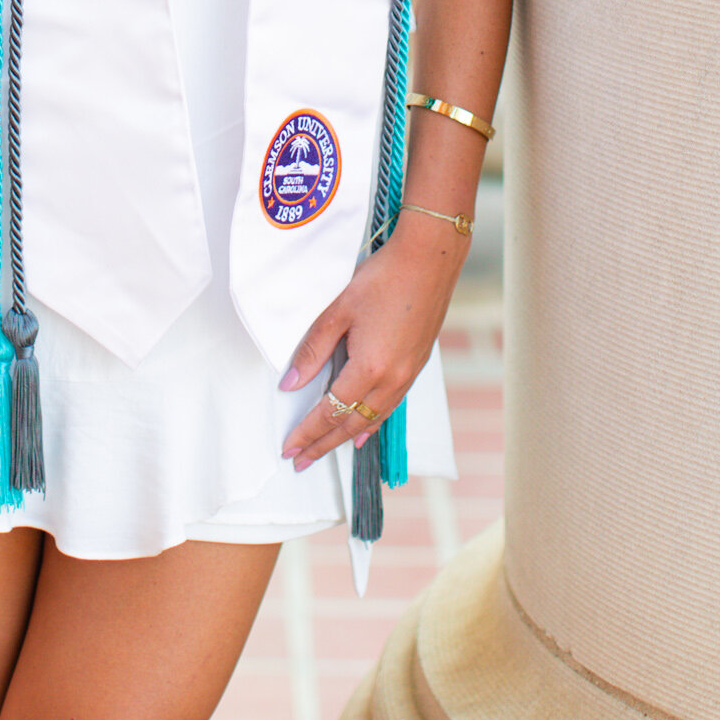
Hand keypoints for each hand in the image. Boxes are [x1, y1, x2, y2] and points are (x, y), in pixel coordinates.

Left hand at [277, 215, 461, 470]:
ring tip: (325, 449)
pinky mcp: (417, 365)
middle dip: (323, 444)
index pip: (330, 412)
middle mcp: (392, 379)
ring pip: (372, 418)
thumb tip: (291, 383)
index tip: (289, 448)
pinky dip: (372, 421)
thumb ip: (313, 350)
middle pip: (351, 424)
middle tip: (300, 460)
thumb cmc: (384, 278)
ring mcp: (408, 375)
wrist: (430, 259)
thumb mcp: (339, 311)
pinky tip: (364, 429)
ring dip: (346, 436)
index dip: (307, 433)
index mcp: (369, 368)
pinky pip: (390, 405)